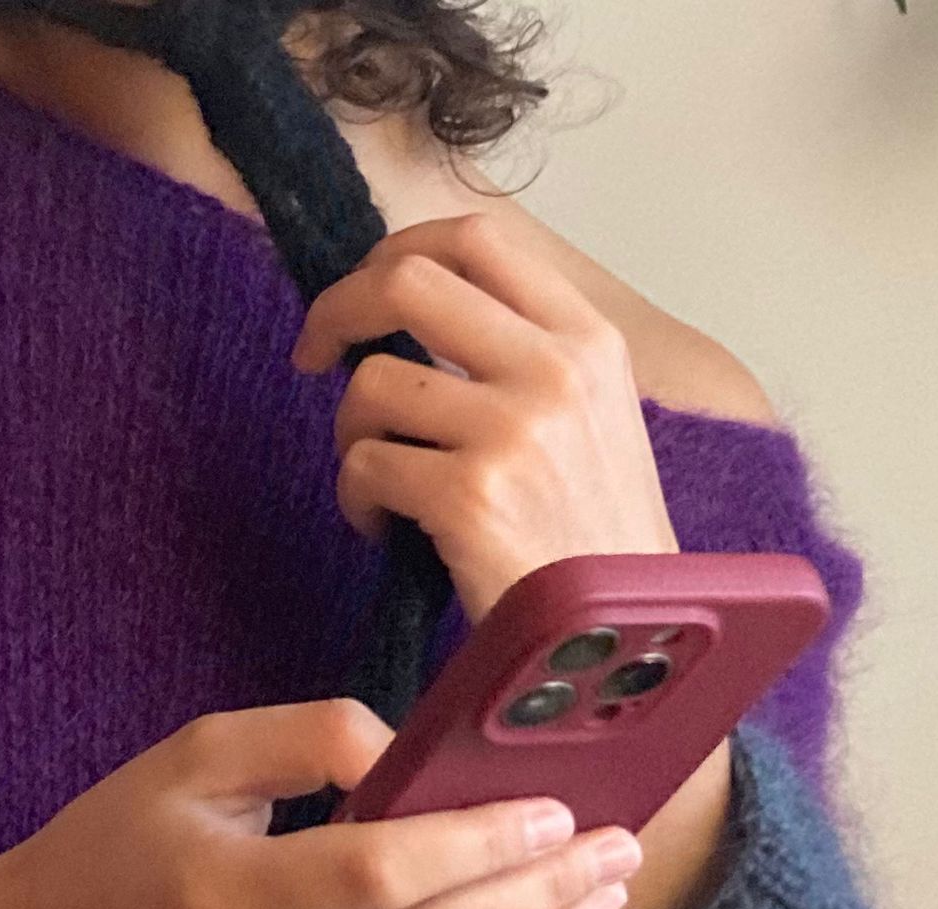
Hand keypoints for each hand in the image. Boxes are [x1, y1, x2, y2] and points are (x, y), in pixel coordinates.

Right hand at [0, 697, 640, 908]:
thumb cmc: (120, 844)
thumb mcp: (195, 754)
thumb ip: (312, 735)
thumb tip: (424, 760)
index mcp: (217, 901)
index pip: (381, 875)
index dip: (481, 844)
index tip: (558, 813)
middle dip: (542, 900)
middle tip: (616, 854)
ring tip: (593, 907)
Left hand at [289, 211, 679, 625]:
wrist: (625, 639)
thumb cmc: (594, 544)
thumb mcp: (594, 422)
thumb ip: (523, 360)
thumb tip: (413, 316)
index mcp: (590, 341)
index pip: (478, 239)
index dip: (398, 250)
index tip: (365, 292)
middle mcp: (555, 371)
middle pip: (408, 280)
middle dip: (338, 310)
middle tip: (313, 355)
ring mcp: (512, 431)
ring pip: (371, 385)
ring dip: (350, 436)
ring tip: (381, 485)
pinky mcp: (468, 498)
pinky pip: (364, 468)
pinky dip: (357, 501)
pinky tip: (388, 531)